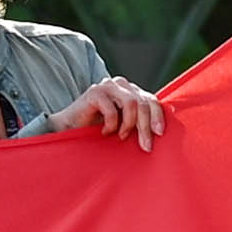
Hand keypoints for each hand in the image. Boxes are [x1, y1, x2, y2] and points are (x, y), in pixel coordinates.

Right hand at [38, 76, 163, 145]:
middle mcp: (122, 85)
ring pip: (132, 103)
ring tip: (120, 136)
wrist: (70, 129)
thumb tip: (161, 132)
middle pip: (144, 103)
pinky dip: (111, 124)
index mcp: (132, 91)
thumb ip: (140, 122)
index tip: (160, 134)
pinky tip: (104, 132)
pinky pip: (112, 109)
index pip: (152, 100)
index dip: (158, 116)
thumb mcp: (124, 125)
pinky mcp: (94, 92)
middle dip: (146, 126)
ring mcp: (108, 86)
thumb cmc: (99, 129)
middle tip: (145, 146)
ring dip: (128, 125)